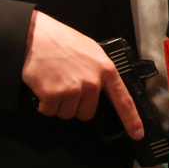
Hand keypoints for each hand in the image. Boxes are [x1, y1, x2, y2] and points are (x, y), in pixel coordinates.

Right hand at [21, 10, 143, 139]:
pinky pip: (48, 111)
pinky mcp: (52, 95)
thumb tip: (99, 87)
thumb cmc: (57, 38)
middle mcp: (91, 82)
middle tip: (63, 87)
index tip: (136, 133)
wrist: (31, 34)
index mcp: (105, 69)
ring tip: (50, 83)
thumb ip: (97, 70)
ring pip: (66, 113)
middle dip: (74, 105)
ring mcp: (72, 89)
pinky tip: (40, 87)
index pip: (123, 100)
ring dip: (57, 104)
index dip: (131, 120)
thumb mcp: (88, 49)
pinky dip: (43, 103)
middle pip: (86, 112)